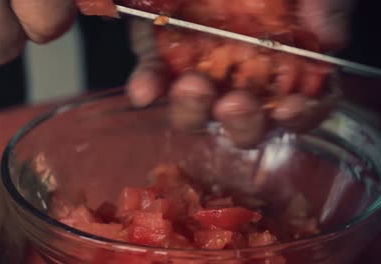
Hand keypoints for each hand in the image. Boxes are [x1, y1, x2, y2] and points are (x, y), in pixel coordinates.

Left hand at [127, 0, 350, 147]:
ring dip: (193, 109)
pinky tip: (144, 91)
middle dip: (241, 122)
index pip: (297, 107)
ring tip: (193, 86)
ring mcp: (201, 71)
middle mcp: (242, 78)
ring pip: (195, 111)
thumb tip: (330, 39)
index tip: (288, 108)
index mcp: (283, 66)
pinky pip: (153, 78)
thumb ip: (325, 7)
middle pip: (244, 124)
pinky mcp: (163, 56)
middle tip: (234, 104)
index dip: (298, 116)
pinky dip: (149, 87)